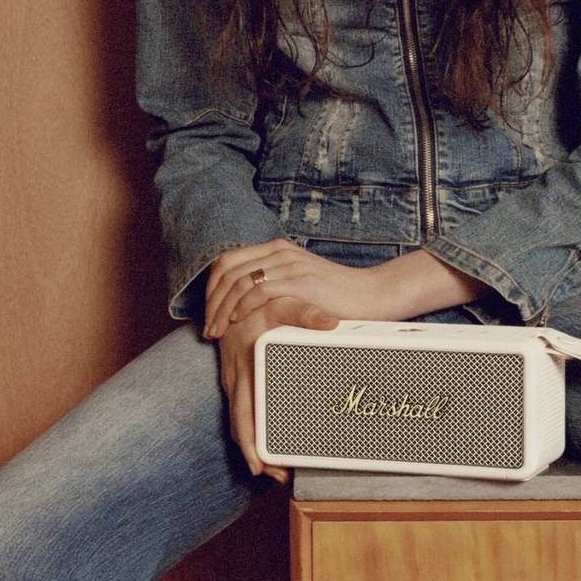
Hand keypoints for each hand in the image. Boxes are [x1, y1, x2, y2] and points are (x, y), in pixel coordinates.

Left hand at [200, 240, 389, 341]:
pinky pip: (260, 291)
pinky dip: (243, 307)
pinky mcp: (300, 281)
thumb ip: (273, 285)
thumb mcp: (298, 284)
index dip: (211, 289)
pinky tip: (238, 321)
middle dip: (212, 302)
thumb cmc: (336, 297)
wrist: (372, 295)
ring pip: (239, 282)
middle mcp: (279, 252)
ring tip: (218, 331)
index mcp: (276, 250)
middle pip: (227, 271)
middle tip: (209, 328)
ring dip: (223, 309)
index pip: (227, 262)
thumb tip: (244, 304)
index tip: (209, 314)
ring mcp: (290, 265)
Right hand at [213, 289, 340, 480]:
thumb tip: (330, 323)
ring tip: (279, 467)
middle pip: (240, 429)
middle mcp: (235, 377)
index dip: (255, 447)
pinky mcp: (236, 377)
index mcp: (245, 368)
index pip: (245, 417)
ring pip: (239, 422)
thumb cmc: (261, 299)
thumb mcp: (282, 302)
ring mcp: (233, 378)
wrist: (234, 291)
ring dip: (255, 447)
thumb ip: (304, 312)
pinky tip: (269, 438)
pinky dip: (252, 429)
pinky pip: (241, 409)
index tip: (271, 466)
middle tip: (280, 477)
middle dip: (258, 458)